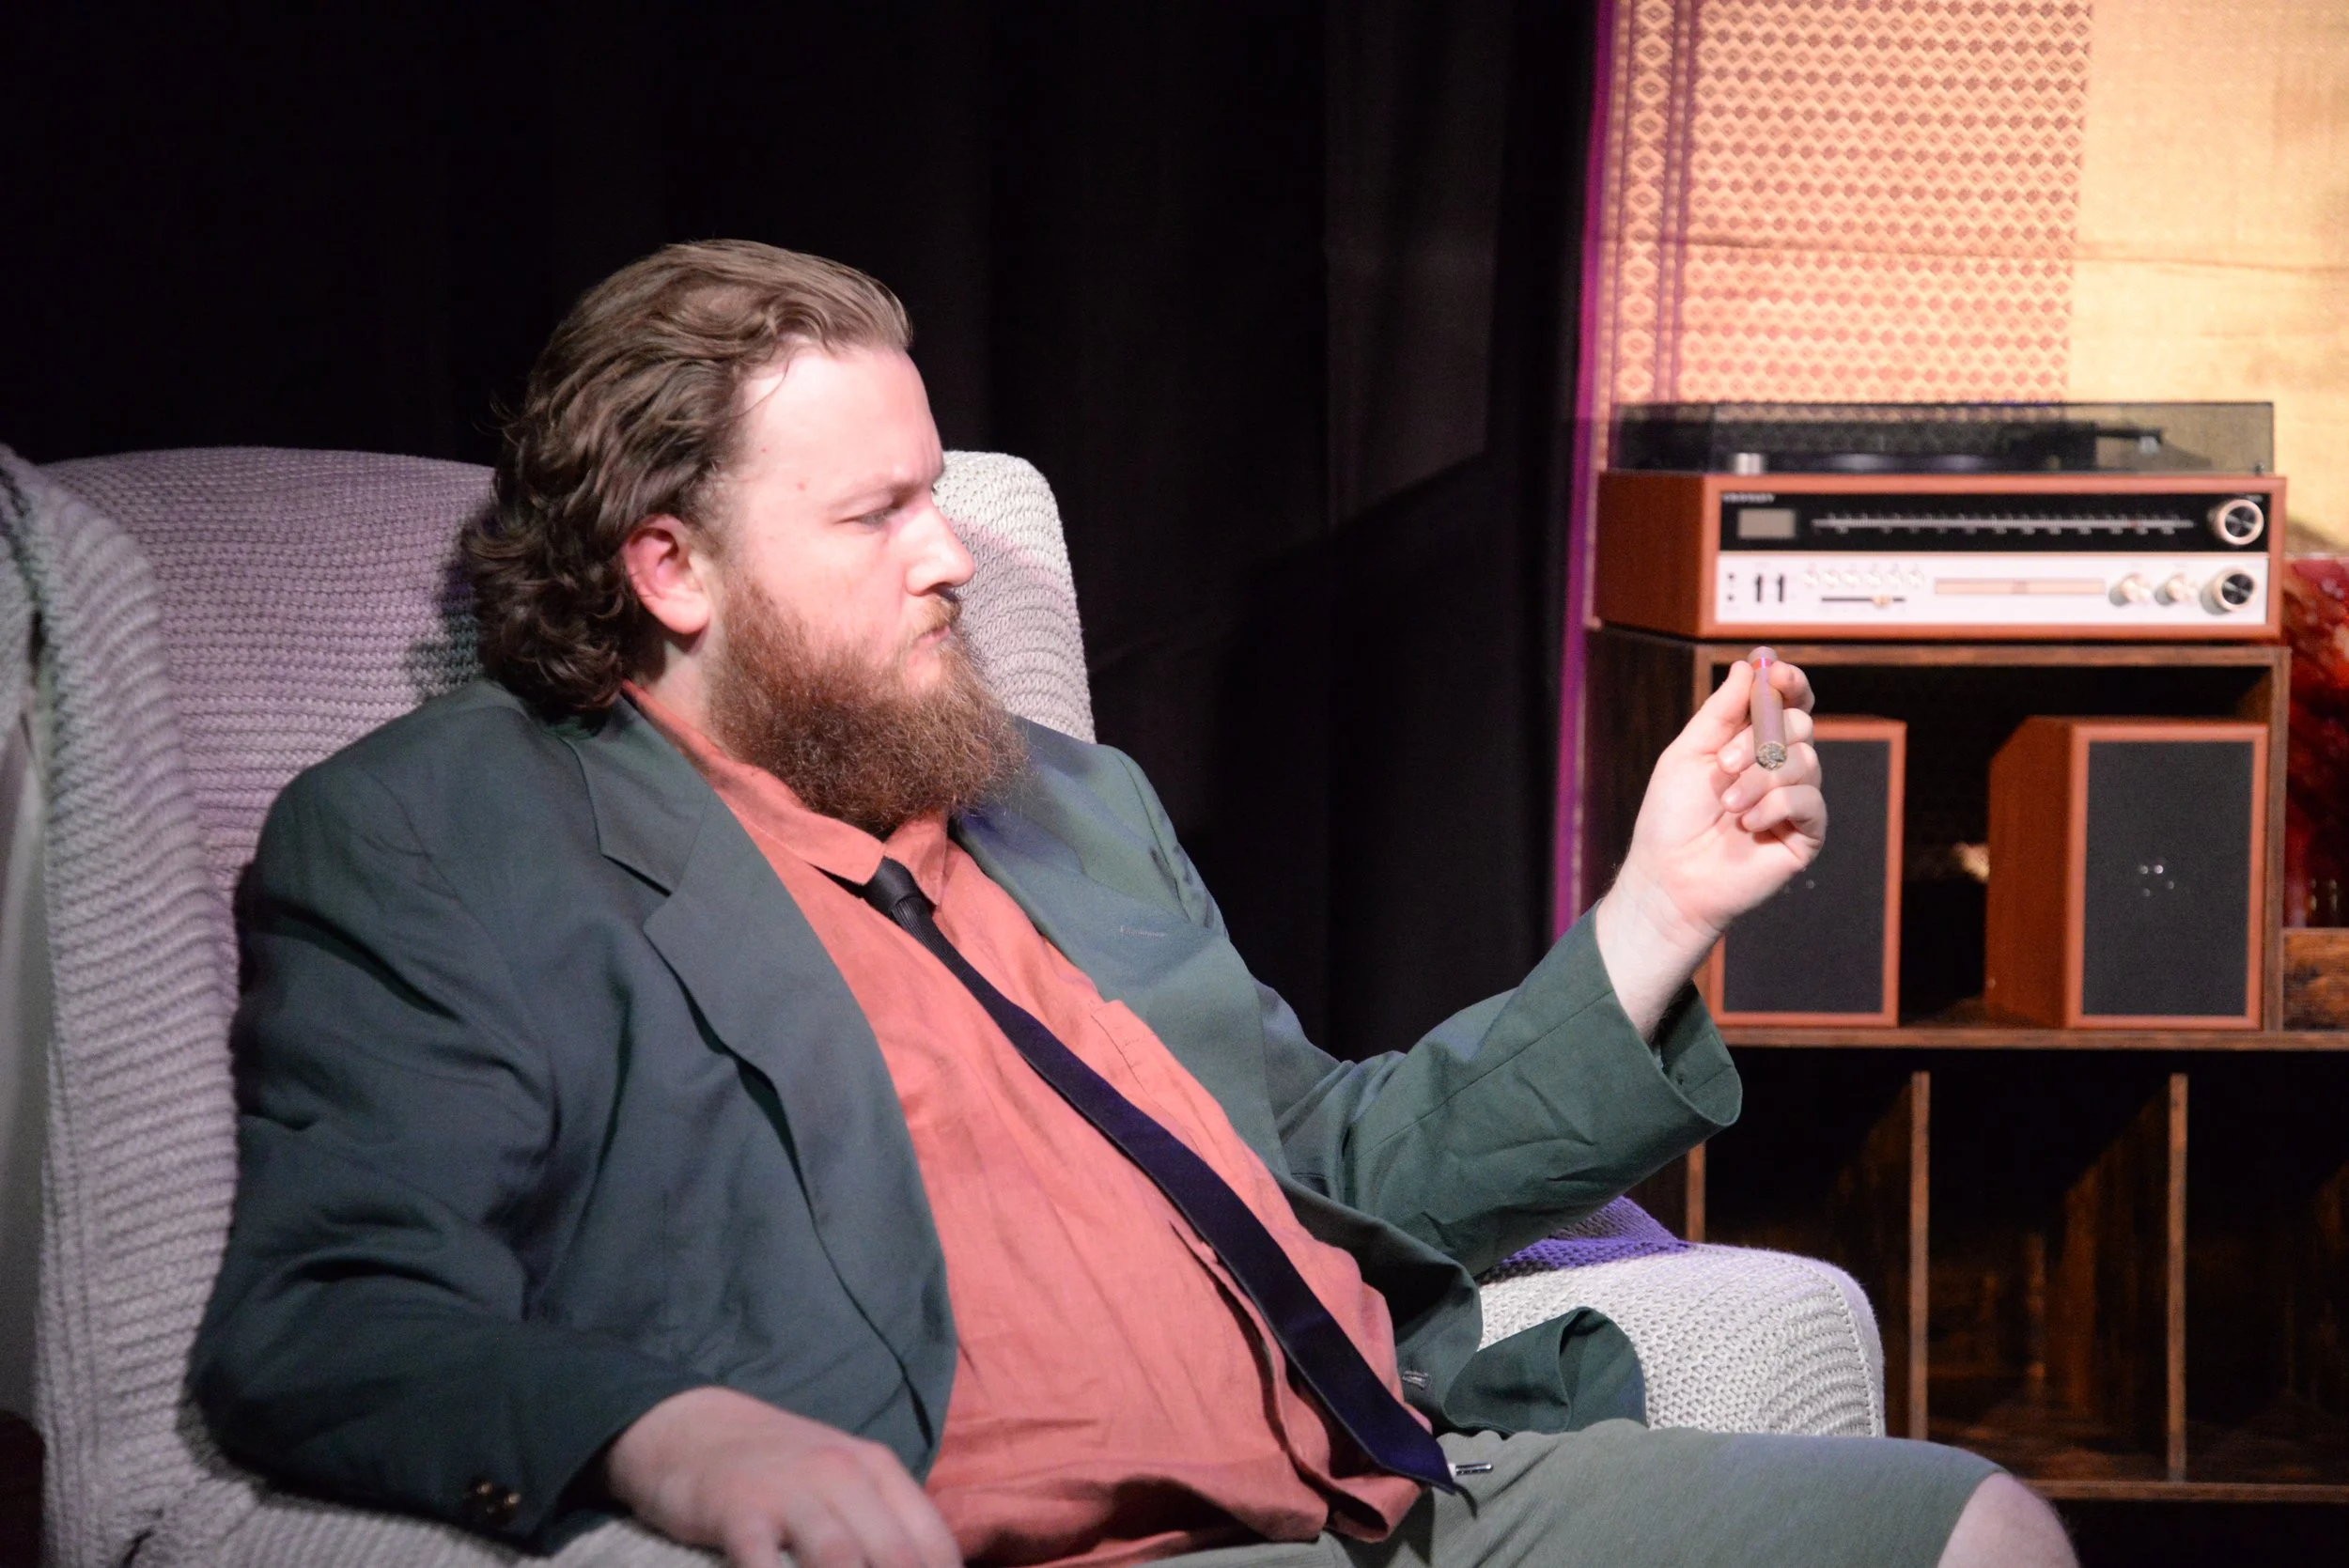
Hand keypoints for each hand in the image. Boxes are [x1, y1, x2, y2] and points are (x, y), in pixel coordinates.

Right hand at [605, 1386, 961, 1567]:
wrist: (694, 1427)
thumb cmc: (778, 1468)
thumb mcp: (842, 1478)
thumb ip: (882, 1523)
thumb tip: (926, 1567)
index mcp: (877, 1470)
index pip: (932, 1544)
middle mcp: (843, 1474)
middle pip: (894, 1556)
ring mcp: (791, 1489)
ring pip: (839, 1559)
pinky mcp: (739, 1509)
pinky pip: (762, 1562)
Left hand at [1594, 656, 1825, 1036]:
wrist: (1670, 875)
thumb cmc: (1671, 816)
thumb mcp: (1689, 752)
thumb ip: (1721, 711)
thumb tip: (1749, 666)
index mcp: (1752, 743)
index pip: (1787, 702)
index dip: (1788, 683)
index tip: (1775, 672)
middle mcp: (1778, 767)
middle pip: (1800, 724)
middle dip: (1762, 738)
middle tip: (1724, 762)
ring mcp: (1795, 800)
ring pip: (1806, 760)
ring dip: (1760, 777)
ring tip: (1728, 804)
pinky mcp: (1806, 833)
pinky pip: (1810, 800)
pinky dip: (1775, 805)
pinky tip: (1747, 824)